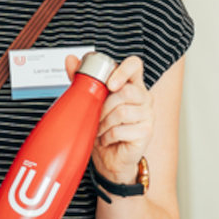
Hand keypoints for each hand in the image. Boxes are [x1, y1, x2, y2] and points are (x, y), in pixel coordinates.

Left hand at [79, 54, 151, 184]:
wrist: (110, 159)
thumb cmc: (103, 130)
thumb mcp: (90, 103)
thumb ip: (83, 80)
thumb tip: (70, 59)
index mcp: (131, 85)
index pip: (135, 65)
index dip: (123, 70)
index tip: (110, 83)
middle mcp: (144, 97)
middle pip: (126, 91)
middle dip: (104, 106)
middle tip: (96, 116)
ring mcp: (148, 114)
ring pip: (122, 111)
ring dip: (103, 123)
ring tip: (101, 130)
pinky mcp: (146, 131)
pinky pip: (121, 129)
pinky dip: (107, 137)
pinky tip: (107, 139)